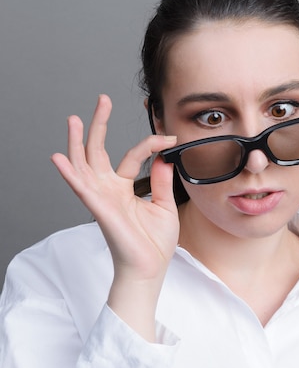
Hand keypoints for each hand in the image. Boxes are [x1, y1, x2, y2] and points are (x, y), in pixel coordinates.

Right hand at [51, 94, 178, 339]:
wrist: (151, 268)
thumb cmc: (155, 241)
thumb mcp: (164, 204)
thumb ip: (161, 179)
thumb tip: (164, 156)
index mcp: (124, 187)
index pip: (133, 155)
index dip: (151, 143)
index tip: (169, 136)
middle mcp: (109, 189)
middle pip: (98, 151)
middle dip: (99, 125)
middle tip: (102, 100)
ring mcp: (102, 198)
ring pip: (84, 164)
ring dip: (77, 142)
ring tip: (73, 119)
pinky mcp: (101, 210)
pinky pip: (82, 189)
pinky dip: (70, 173)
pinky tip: (59, 157)